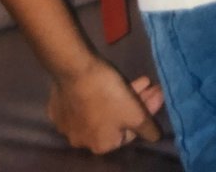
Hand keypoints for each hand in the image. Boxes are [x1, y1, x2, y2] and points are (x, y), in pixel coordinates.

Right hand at [46, 57, 163, 153]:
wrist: (74, 69)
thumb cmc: (107, 93)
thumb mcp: (135, 113)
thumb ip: (148, 128)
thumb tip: (156, 138)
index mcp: (101, 146)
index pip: (131, 131)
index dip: (147, 111)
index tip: (157, 92)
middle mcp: (81, 141)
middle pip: (117, 120)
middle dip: (136, 102)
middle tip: (150, 84)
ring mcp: (67, 125)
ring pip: (101, 111)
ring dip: (122, 96)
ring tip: (140, 79)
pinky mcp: (58, 108)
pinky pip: (84, 103)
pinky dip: (99, 93)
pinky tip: (109, 80)